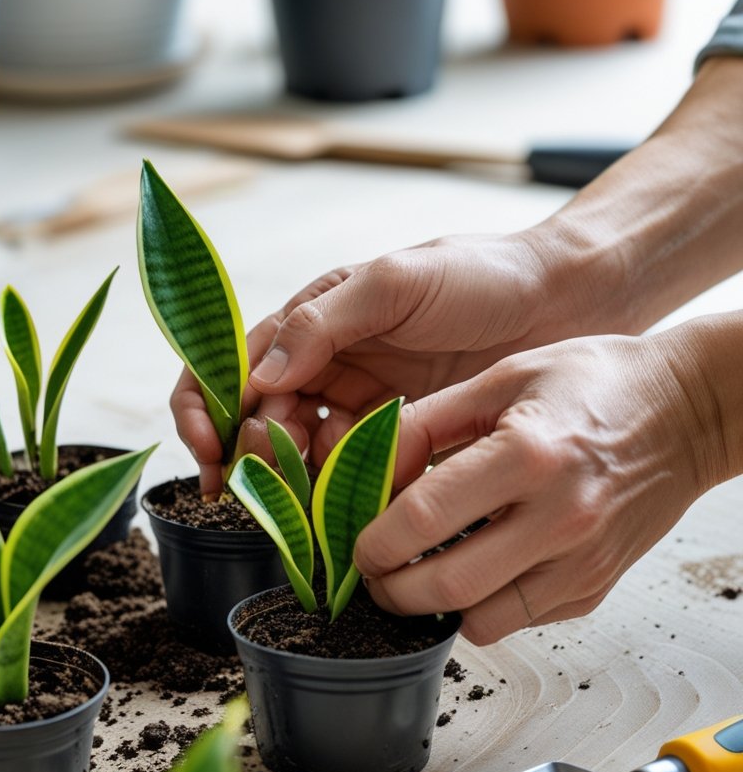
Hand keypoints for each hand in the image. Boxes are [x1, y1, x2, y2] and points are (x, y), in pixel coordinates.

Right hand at [172, 226, 602, 495]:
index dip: (204, 410)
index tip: (210, 448)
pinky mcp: (401, 447)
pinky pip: (355, 482)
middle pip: (254, 425)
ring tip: (326, 482)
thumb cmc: (483, 275)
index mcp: (310, 323)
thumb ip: (323, 323)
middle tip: (281, 466)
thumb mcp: (396, 282)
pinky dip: (347, 496)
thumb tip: (258, 377)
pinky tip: (364, 496)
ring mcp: (362, 411)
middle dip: (253, 454)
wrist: (568, 302)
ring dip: (298, 480)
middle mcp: (326, 369)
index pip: (225, 368)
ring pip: (300, 462)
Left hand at [353, 327, 727, 643]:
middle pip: (445, 586)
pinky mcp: (595, 587)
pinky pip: (520, 620)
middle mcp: (558, 517)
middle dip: (390, 590)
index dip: (373, 541)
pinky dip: (484, 606)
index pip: (422, 519)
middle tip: (374, 574)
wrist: (688, 412)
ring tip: (419, 575)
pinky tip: (475, 569)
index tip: (358, 543)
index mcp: (527, 455)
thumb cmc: (598, 384)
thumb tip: (368, 467)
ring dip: (435, 608)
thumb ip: (428, 423)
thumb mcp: (503, 377)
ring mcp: (581, 561)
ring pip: (481, 621)